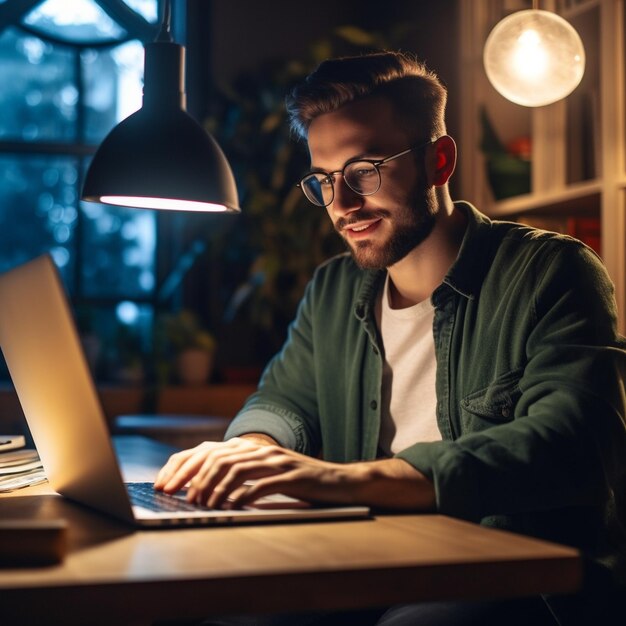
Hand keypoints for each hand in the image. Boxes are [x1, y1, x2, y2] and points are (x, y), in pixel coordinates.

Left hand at [154, 437, 435, 511]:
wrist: (338, 481)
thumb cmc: (298, 480)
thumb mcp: (265, 473)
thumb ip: (239, 473)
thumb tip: (200, 488)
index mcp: (251, 447)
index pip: (208, 450)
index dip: (183, 465)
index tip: (165, 483)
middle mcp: (261, 449)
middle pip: (218, 456)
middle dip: (193, 477)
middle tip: (178, 496)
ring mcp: (276, 461)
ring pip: (236, 468)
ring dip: (214, 488)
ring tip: (202, 504)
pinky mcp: (291, 475)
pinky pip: (261, 485)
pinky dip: (242, 496)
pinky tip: (230, 507)